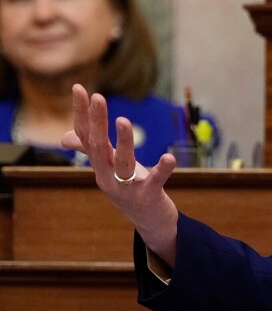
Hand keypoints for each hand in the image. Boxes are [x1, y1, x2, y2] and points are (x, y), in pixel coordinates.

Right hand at [61, 84, 179, 265]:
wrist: (150, 222)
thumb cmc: (130, 189)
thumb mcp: (110, 168)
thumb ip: (90, 151)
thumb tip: (64, 137)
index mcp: (100, 165)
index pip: (86, 136)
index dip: (82, 113)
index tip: (79, 88)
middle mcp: (108, 176)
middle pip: (98, 147)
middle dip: (97, 122)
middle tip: (98, 97)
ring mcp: (127, 189)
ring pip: (122, 163)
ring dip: (123, 142)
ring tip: (123, 120)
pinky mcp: (148, 197)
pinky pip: (155, 181)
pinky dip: (162, 169)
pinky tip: (169, 157)